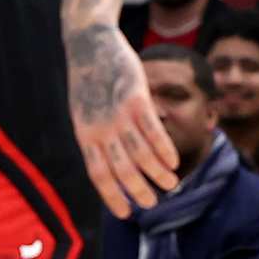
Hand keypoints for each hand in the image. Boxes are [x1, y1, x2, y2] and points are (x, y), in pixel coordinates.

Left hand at [65, 24, 179, 218]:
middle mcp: (101, 129)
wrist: (90, 44)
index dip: (112, 197)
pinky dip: (164, 149)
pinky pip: (153, 130)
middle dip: (139, 190)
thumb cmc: (89, 80)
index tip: (125, 214)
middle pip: (122, 169)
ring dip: (157, 173)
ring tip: (171, 185)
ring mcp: (119, 114)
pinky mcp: (136, 98)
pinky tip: (174, 162)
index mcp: (85, 135)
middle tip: (153, 203)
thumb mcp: (85, 111)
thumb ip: (97, 134)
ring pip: (141, 153)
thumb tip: (112, 158)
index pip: (99, 175)